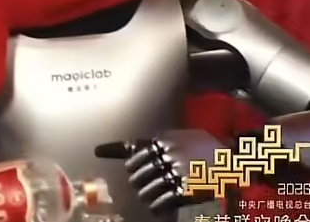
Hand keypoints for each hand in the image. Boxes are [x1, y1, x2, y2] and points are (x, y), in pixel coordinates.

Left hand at [95, 129, 222, 213]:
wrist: (236, 159)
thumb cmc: (204, 148)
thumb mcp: (180, 137)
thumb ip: (151, 142)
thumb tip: (110, 148)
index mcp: (166, 141)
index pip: (136, 157)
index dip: (133, 168)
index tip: (133, 172)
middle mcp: (170, 156)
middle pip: (141, 175)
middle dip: (138, 184)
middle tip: (140, 188)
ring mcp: (179, 172)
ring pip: (149, 189)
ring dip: (146, 197)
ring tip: (147, 199)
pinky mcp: (188, 188)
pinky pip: (164, 200)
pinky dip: (157, 206)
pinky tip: (157, 208)